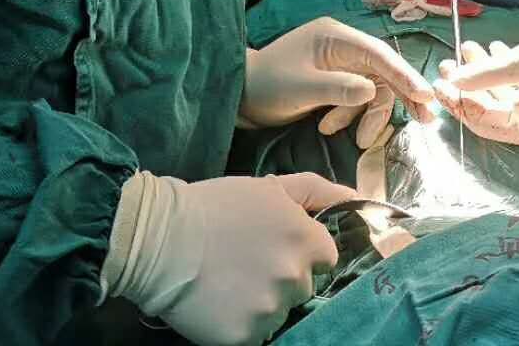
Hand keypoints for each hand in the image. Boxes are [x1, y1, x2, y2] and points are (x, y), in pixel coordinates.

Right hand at [107, 171, 355, 345]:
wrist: (159, 238)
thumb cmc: (215, 206)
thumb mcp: (271, 187)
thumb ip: (318, 192)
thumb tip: (359, 201)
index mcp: (307, 239)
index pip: (326, 256)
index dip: (303, 251)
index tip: (276, 246)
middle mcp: (295, 276)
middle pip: (304, 286)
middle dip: (283, 276)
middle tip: (247, 262)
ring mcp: (271, 309)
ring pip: (280, 311)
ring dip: (262, 301)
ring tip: (230, 281)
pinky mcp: (245, 336)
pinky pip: (255, 334)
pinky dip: (240, 322)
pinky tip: (220, 301)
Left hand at [240, 17, 437, 146]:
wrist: (240, 97)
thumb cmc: (267, 85)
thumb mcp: (302, 88)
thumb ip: (338, 89)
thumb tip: (373, 91)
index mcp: (336, 37)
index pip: (379, 54)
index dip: (404, 74)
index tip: (425, 95)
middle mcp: (343, 46)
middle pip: (384, 70)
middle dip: (400, 97)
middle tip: (423, 120)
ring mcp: (340, 64)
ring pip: (373, 89)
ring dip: (368, 115)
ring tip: (358, 140)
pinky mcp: (335, 81)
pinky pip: (356, 98)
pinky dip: (350, 116)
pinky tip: (328, 128)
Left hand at [432, 17, 518, 151]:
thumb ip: (487, 74)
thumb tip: (453, 83)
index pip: (485, 124)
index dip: (459, 102)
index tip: (439, 79)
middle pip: (496, 112)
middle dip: (472, 84)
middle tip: (452, 58)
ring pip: (511, 98)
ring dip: (489, 74)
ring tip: (472, 46)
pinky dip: (510, 73)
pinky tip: (497, 49)